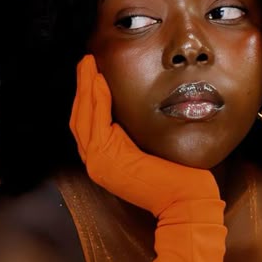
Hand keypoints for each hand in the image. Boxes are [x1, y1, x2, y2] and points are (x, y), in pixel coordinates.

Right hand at [70, 55, 219, 216]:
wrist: (183, 199)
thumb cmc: (173, 175)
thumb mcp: (145, 150)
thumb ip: (131, 134)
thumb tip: (130, 108)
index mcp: (102, 160)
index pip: (85, 123)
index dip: (85, 97)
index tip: (89, 74)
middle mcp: (94, 162)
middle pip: (79, 117)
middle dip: (80, 87)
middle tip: (84, 62)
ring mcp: (97, 161)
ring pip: (83, 116)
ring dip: (84, 87)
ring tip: (87, 64)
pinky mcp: (106, 157)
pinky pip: (97, 121)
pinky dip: (96, 98)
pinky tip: (98, 80)